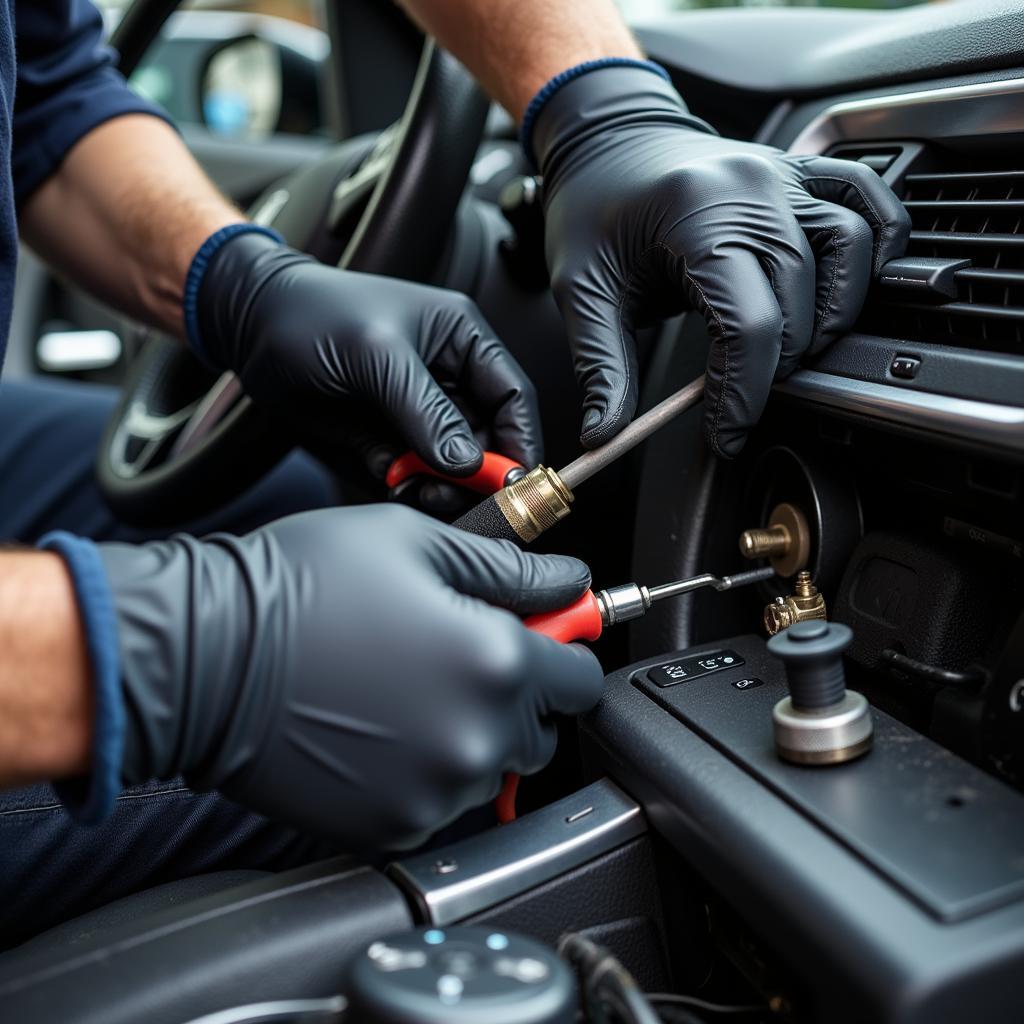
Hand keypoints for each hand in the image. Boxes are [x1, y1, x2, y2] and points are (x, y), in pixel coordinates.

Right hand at [99, 505, 602, 848]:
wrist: (205, 657)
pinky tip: (378, 727)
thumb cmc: (300, 587)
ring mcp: (436, 790)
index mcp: (498, 662)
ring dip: (469, 733)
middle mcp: (478, 737)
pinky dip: (425, 771)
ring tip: (405, 688)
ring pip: (492, 766)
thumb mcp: (415, 544)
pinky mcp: (392, 826)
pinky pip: (440, 800)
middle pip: (542, 728)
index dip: (561, 650)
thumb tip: (567, 580)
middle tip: (454, 656)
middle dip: (516, 694)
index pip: (581, 677)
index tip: (536, 638)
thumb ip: (510, 569)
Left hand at [193, 232, 541, 482]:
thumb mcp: (377, 355)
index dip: (520, 441)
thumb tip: (467, 463)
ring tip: (420, 491)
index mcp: (462, 342)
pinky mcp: (390, 443)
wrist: (251, 330)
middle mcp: (449, 382)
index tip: (516, 481)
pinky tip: (396, 486)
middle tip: (456, 495)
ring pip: (453, 468)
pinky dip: (411, 490)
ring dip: (444, 488)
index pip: (512, 397)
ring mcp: (419, 417)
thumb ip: (426, 410)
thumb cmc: (314, 315)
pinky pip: (415, 478)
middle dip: (479, 474)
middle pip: (489, 442)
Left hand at [533, 65, 910, 456]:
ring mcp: (783, 174)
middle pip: (802, 300)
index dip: (741, 395)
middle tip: (743, 397)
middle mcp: (752, 188)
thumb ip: (601, 367)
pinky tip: (850, 285)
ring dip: (831, 315)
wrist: (604, 139)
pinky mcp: (799, 171)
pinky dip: (878, 242)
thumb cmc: (591, 208)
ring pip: (849, 251)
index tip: (725, 434)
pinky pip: (867, 199)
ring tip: (788, 350)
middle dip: (778, 367)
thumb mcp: (580, 291)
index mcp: (695, 216)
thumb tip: (605, 434)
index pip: (748, 325)